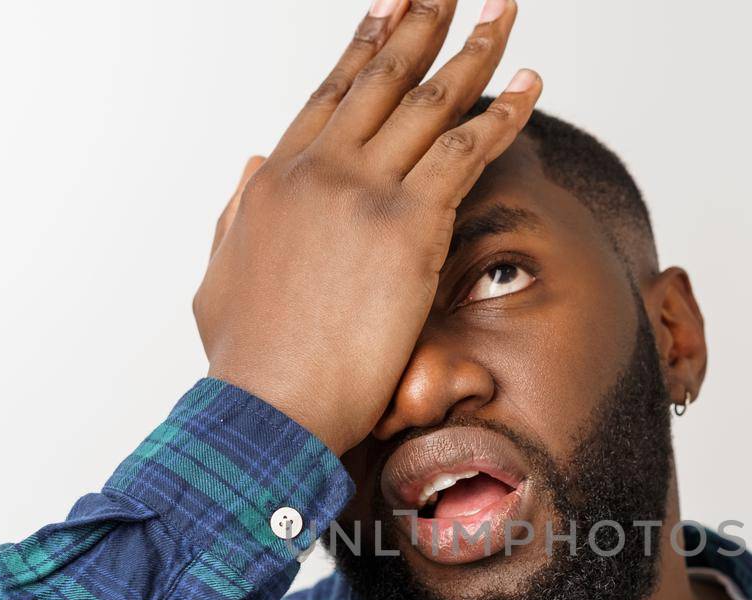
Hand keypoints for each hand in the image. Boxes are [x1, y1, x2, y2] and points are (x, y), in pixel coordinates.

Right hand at [194, 0, 540, 455]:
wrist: (266, 407)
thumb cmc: (246, 362)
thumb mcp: (220, 276)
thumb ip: (236, 215)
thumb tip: (254, 166)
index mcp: (278, 182)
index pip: (331, 96)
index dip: (364, 47)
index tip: (390, 9)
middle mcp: (321, 171)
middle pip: (383, 80)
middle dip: (423, 25)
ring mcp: (364, 194)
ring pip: (430, 103)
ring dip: (475, 51)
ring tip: (503, 12)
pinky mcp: (408, 229)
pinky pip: (467, 152)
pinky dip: (504, 113)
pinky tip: (531, 83)